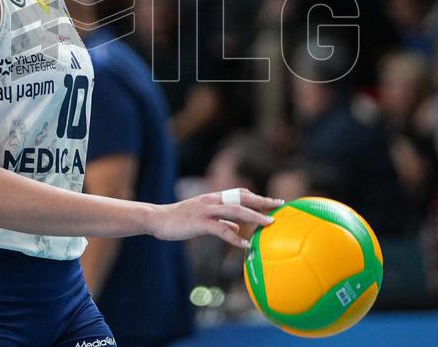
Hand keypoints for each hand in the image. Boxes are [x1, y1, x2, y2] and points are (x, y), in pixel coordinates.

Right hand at [150, 189, 282, 247]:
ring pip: (235, 211)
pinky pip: (221, 229)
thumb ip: (221, 222)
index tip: (274, 201)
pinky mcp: (200, 222)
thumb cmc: (180, 220)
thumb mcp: (203, 219)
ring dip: (254, 216)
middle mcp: (213, 200)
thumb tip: (238, 228)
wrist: (157, 219)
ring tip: (269, 223)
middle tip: (280, 205)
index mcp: (214, 198)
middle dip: (262, 202)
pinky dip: (234, 236)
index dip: (258, 197)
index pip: (241, 194)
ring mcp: (206, 210)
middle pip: (243, 199)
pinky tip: (245, 244)